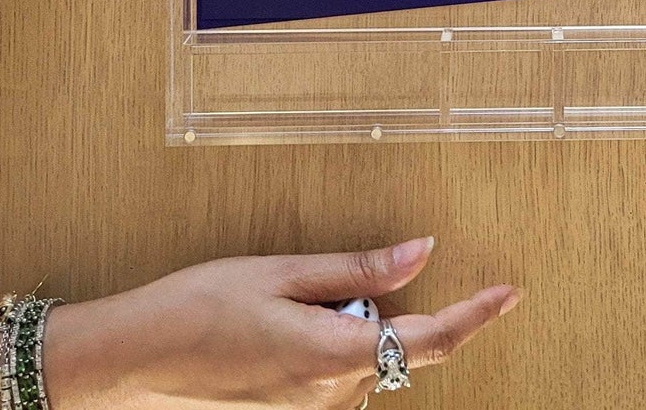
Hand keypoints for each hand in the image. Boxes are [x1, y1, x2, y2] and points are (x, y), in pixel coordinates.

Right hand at [43, 239, 518, 407]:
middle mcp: (327, 394)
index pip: (428, 341)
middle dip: (375, 304)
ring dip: (345, 322)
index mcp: (332, 354)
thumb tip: (424, 252)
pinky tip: (277, 324)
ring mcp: (307, 409)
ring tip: (280, 302)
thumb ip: (361, 268)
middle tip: (315, 280)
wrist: (137, 355)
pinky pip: (332, 371)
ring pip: (360, 356)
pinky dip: (325, 340)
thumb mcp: (285, 271)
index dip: (474, 316)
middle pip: (390, 342)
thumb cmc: (202, 304)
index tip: (509, 293)